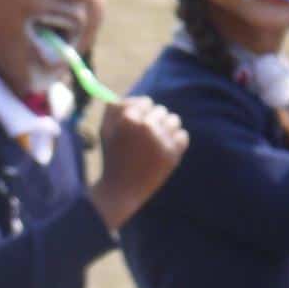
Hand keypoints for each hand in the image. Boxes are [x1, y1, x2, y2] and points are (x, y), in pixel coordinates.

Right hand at [89, 97, 188, 231]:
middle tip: (142, 141)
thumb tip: (130, 95)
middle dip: (153, 122)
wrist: (120, 191)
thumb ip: (114, 108)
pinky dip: (175, 143)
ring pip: (174, 121)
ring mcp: (160, 140)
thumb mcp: (105, 131)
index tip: (136, 126)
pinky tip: (161, 154)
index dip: (141, 114)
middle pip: (160, 110)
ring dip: (165, 131)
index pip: (145, 102)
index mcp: (127, 118)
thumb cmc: (112, 159)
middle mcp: (145, 126)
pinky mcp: (172, 154)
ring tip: (152, 147)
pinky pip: (183, 135)